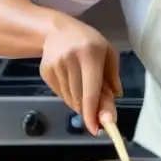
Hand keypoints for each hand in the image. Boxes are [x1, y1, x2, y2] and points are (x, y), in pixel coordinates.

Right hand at [40, 16, 121, 134]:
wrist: (57, 30)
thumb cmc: (88, 41)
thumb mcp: (107, 52)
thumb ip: (113, 75)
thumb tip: (116, 97)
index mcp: (89, 55)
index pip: (91, 91)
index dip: (92, 112)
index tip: (95, 129)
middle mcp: (70, 60)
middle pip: (80, 98)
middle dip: (88, 111)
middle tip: (96, 117)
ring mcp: (55, 66)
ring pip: (70, 99)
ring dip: (79, 103)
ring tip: (84, 91)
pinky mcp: (45, 72)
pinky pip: (60, 94)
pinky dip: (69, 96)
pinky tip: (73, 84)